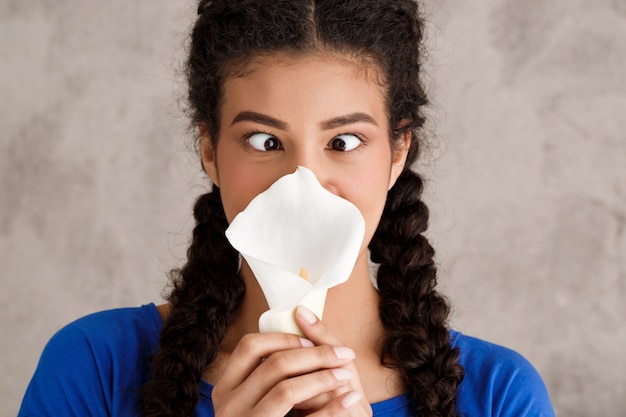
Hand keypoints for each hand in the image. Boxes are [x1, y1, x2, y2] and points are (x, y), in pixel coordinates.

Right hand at [211, 307, 371, 416]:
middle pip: (274, 364)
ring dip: (323, 377)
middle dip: (315, 355)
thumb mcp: (265, 392)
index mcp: (226, 387)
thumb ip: (279, 362)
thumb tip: (302, 312)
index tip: (310, 342)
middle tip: (344, 354)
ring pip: (286, 390)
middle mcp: (229, 406)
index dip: (284, 338)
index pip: (251, 346)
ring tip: (346, 374)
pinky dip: (331, 407)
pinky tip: (348, 398)